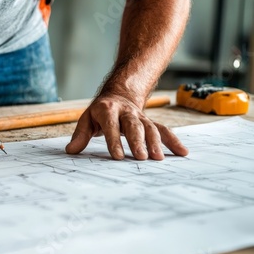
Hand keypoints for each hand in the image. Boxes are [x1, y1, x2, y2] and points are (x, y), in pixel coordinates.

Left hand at [65, 93, 187, 159]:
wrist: (119, 94)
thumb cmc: (100, 112)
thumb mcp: (86, 119)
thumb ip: (80, 135)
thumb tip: (71, 150)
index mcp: (107, 110)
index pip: (111, 126)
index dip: (114, 141)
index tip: (119, 157)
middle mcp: (126, 112)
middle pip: (134, 126)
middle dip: (138, 142)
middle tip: (142, 157)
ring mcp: (140, 117)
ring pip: (150, 128)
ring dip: (156, 143)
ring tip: (158, 159)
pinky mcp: (150, 122)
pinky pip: (163, 130)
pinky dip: (173, 141)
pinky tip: (182, 152)